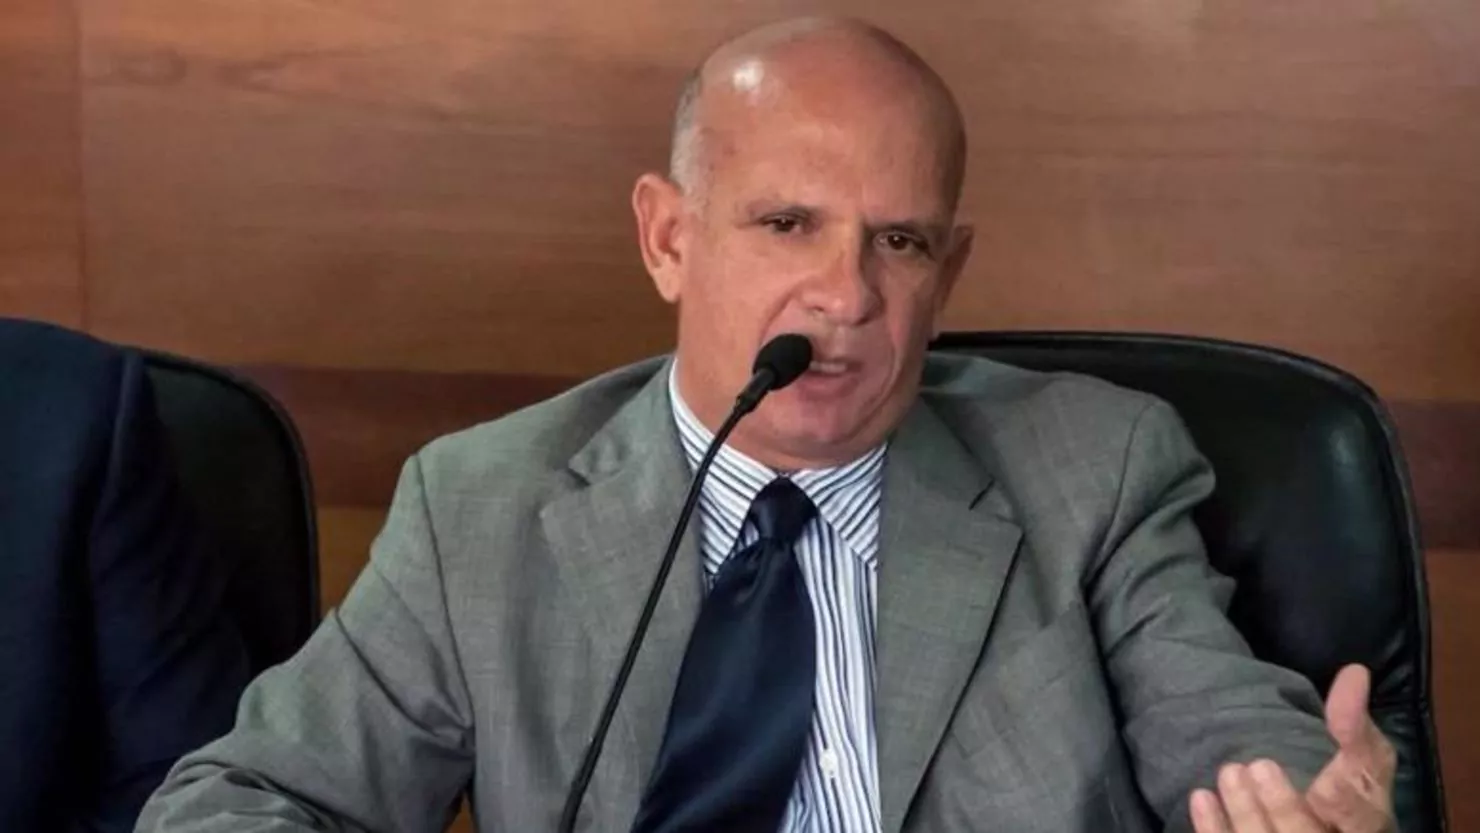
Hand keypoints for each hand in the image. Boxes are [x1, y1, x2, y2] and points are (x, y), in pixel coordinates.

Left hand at [1189, 664, 1396, 832]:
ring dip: (1246, 814)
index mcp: (1365, 824)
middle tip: (1259, 766)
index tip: (1330, 783)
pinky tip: (1201, 796)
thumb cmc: (1350, 794)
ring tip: (1230, 772)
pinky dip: (1214, 827)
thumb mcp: (1365, 761)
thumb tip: (1354, 672)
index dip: (1346, 803)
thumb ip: (1357, 724)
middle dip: (1284, 809)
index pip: (1362, 817)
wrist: (1328, 829)